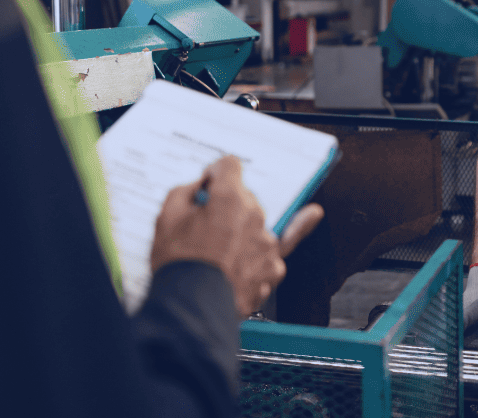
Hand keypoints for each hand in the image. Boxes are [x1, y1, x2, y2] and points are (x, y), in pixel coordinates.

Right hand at [151, 155, 324, 314]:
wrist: (190, 309)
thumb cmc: (178, 265)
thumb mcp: (167, 217)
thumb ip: (187, 192)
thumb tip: (200, 189)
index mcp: (229, 198)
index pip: (230, 167)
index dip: (216, 175)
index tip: (209, 186)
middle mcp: (255, 216)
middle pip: (244, 200)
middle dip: (228, 208)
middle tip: (206, 228)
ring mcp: (267, 244)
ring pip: (257, 226)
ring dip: (243, 232)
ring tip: (220, 253)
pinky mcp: (272, 268)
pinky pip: (277, 251)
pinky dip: (282, 240)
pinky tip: (310, 215)